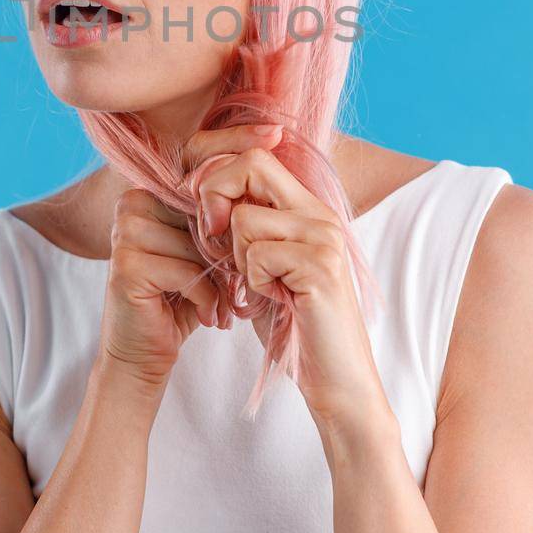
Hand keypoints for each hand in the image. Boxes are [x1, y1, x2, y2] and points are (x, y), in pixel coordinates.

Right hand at [96, 187, 223, 391]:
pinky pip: (188, 273)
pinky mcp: (127, 268)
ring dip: (218, 282)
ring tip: (219, 306)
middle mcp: (129, 208)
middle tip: (232, 290)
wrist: (141, 354)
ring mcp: (124, 236)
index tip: (234, 264)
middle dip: (223, 258)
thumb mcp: (197, 257)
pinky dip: (206, 298)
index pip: (203, 199)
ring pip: (197, 247)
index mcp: (143, 196)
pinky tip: (207, 316)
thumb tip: (247, 210)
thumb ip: (211, 228)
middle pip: (201, 221)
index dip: (226, 233)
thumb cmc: (175, 302)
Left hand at [184, 126, 389, 430]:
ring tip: (261, 285)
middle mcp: (319, 213)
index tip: (202, 211)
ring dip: (238, 258)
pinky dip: (254, 282)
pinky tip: (276, 300)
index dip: (215, 172)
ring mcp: (323, 237)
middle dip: (216, 196)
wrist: (336, 378)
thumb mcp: (259, 264)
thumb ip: (239, 226)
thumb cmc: (293, 323)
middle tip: (213, 237)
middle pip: (251, 164)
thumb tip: (196, 186)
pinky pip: (258, 254)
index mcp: (306, 208)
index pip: (254, 154)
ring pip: (245, 217)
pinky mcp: (320, 266)